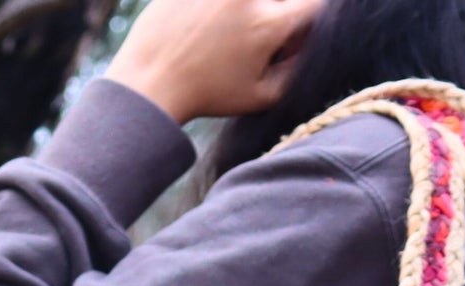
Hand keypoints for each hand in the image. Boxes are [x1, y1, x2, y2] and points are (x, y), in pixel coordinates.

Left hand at [105, 0, 322, 124]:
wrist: (152, 80)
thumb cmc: (207, 94)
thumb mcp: (260, 97)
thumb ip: (294, 72)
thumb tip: (306, 48)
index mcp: (269, 23)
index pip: (312, 6)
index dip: (307, 22)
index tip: (292, 38)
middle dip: (277, 14)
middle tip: (258, 39)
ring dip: (251, 10)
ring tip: (230, 31)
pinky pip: (221, 1)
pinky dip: (221, 10)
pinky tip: (209, 26)